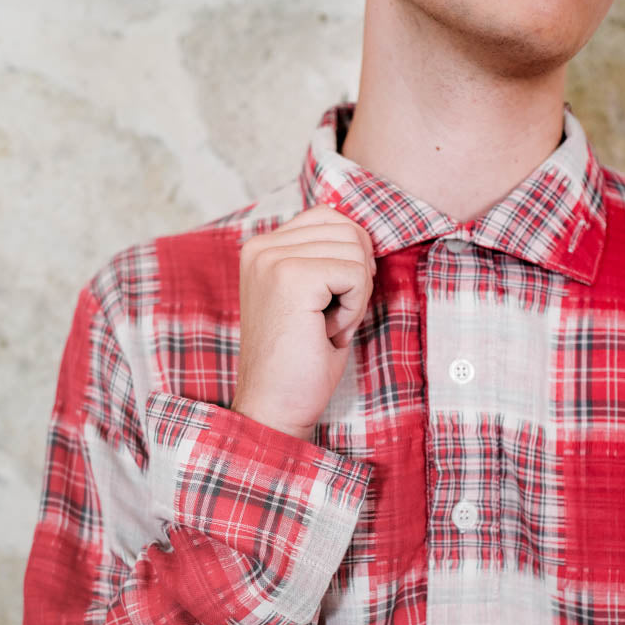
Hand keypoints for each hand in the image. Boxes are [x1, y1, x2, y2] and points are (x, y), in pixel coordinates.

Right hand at [231, 204, 376, 440]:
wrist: (276, 407)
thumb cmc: (299, 361)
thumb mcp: (314, 297)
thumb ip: (325, 256)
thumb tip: (363, 231)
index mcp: (262, 247)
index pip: (331, 217)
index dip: (349, 260)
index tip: (329, 302)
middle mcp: (261, 246)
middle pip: (348, 230)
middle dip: (355, 279)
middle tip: (327, 319)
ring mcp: (272, 259)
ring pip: (355, 250)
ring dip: (354, 296)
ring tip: (324, 327)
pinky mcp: (291, 276)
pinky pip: (355, 274)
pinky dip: (354, 309)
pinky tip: (327, 333)